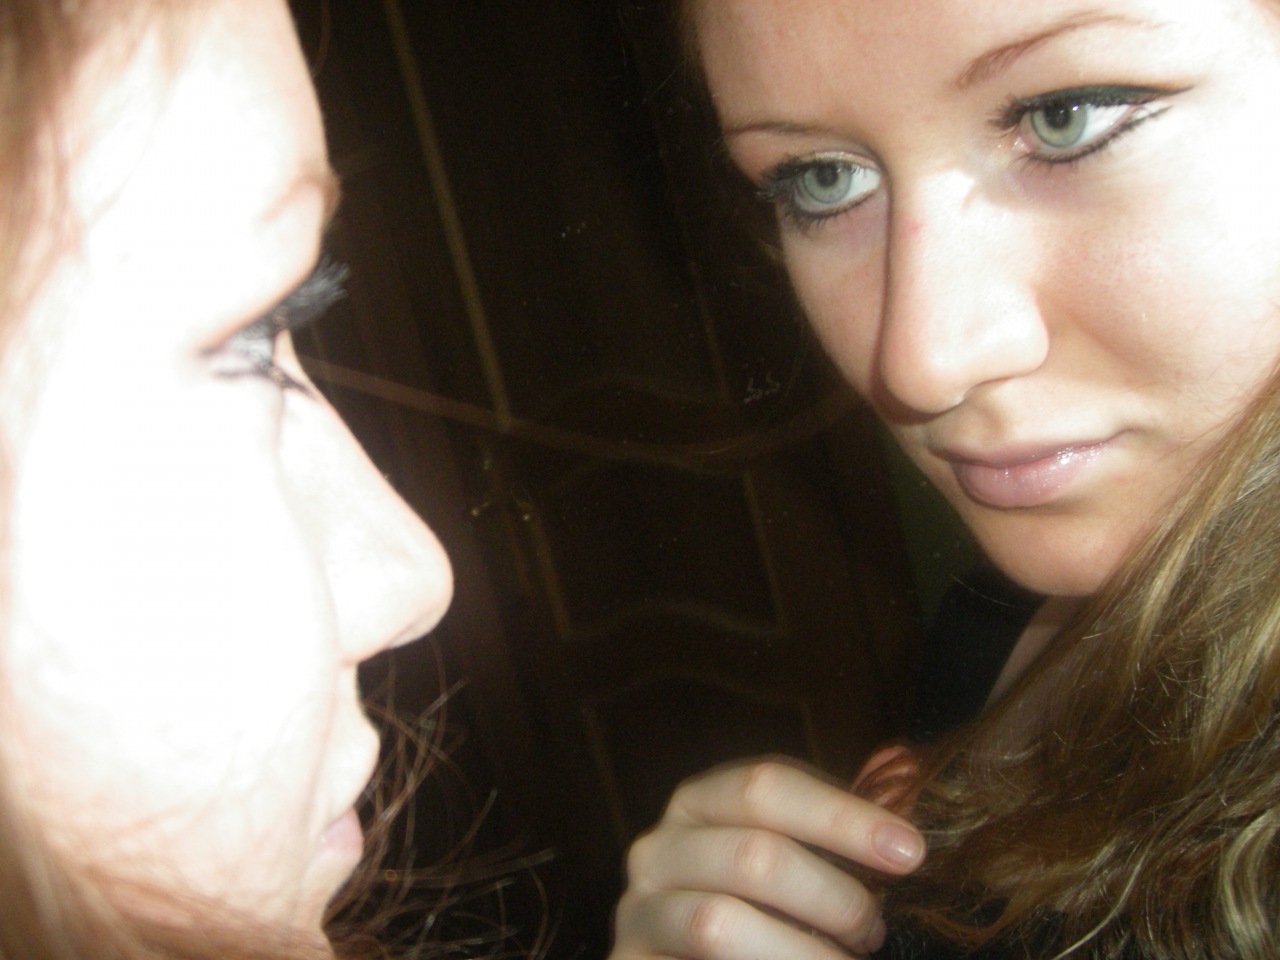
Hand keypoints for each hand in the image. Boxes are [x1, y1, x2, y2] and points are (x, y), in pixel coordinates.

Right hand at [610, 757, 925, 959]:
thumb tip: (906, 813)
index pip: (765, 784)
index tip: (910, 852)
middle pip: (752, 854)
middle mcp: (656, 849)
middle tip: (875, 930)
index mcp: (698, 803)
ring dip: (802, 951)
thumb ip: (829, 839)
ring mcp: (637, 913)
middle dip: (832, 895)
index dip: (842, 814)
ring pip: (719, 923)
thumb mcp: (787, 861)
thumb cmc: (755, 912)